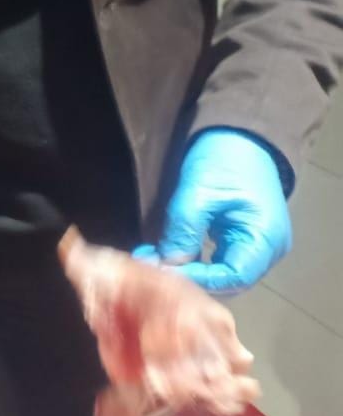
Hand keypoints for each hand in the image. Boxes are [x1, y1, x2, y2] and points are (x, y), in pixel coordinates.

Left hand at [134, 128, 290, 295]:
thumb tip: (165, 267)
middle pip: (226, 282)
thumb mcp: (199, 191)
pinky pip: (217, 262)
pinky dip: (191, 261)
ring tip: (151, 260)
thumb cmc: (225, 157)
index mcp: (265, 238)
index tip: (162, 271)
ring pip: (218, 275)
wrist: (241, 133)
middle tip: (149, 268)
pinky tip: (163, 255)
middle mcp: (266, 250)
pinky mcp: (240, 240)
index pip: (232, 278)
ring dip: (185, 271)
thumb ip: (183, 231)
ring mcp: (255, 247)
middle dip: (187, 277)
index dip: (197, 279)